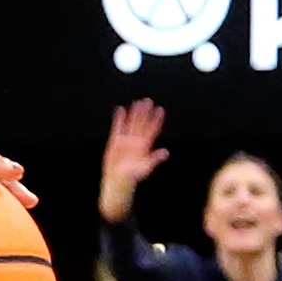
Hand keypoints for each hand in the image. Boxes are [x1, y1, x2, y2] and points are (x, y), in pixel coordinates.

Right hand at [100, 99, 166, 221]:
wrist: (118, 179)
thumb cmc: (133, 176)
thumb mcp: (146, 168)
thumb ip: (154, 159)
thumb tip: (165, 152)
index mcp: (145, 146)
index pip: (152, 130)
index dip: (156, 120)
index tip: (160, 110)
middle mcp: (137, 141)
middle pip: (142, 124)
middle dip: (145, 113)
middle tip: (148, 101)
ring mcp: (126, 140)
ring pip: (131, 124)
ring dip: (134, 114)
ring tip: (136, 103)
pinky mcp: (115, 141)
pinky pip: (117, 127)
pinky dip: (118, 119)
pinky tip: (120, 110)